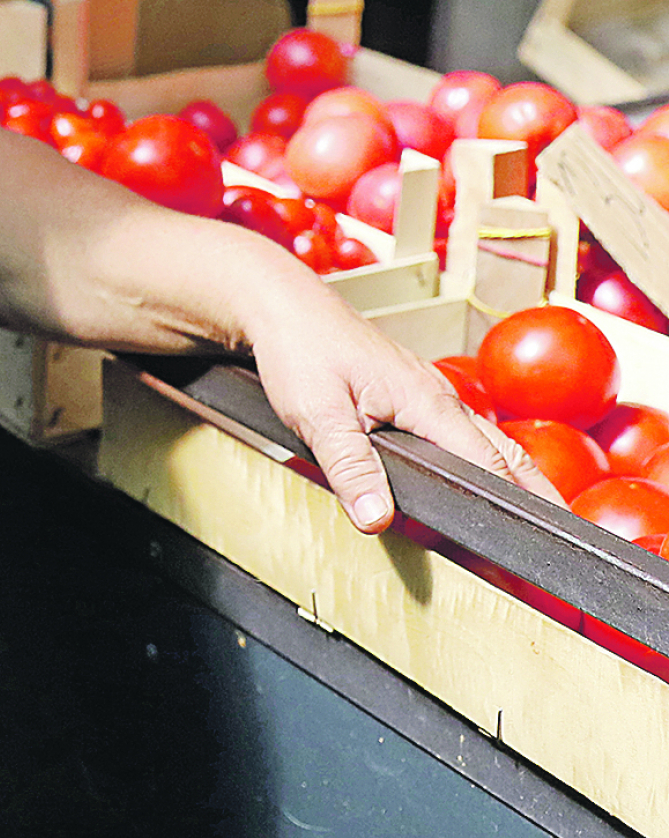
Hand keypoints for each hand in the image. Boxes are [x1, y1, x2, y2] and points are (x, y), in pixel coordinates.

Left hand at [240, 265, 563, 531]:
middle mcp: (435, 393)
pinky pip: (454, 427)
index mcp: (426, 399)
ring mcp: (423, 390)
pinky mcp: (406, 390)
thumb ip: (350, 467)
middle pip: (500, 448)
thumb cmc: (298, 348)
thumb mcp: (317, 414)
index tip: (541, 533)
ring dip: (506, 470)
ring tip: (527, 512)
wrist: (280, 304)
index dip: (517, 498)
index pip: (487, 459)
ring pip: (479, 436)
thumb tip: (378, 517)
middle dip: (532, 487)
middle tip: (558, 529)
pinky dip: (475, 453)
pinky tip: (472, 473)